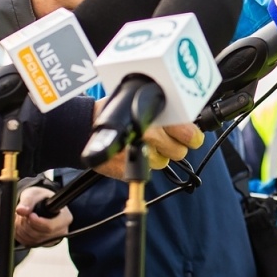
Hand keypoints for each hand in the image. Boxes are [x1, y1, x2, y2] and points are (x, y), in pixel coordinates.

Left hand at [13, 185, 71, 247]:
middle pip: (39, 234)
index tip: (29, 215)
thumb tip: (20, 210)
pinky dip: (21, 234)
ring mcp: (52, 239)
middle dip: (26, 224)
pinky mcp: (42, 244)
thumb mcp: (35, 194)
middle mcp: (61, 231)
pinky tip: (22, 225)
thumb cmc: (41, 198)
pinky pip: (28, 243)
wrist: (42, 204)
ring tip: (21, 217)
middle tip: (22, 213)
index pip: (50, 226)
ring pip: (32, 240)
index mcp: (64, 218)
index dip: (37, 222)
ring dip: (21, 229)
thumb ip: (28, 201)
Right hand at [86, 114, 204, 179]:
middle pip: (178, 151)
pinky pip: (145, 172)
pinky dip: (140, 164)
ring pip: (162, 162)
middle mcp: (148, 135)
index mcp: (155, 116)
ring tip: (141, 142)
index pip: (187, 132)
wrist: (83, 126)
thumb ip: (167, 114)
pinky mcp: (127, 172)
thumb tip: (190, 127)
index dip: (192, 136)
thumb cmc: (116, 112)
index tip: (193, 138)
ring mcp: (137, 155)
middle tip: (163, 138)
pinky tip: (130, 151)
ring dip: (156, 156)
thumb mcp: (144, 104)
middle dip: (173, 146)